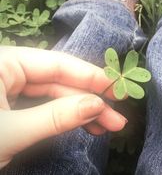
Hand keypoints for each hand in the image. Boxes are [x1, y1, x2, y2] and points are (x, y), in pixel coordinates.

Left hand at [0, 46, 126, 168]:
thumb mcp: (11, 131)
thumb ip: (57, 116)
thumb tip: (97, 105)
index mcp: (4, 62)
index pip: (57, 64)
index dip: (90, 76)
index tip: (116, 87)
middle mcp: (9, 70)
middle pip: (60, 81)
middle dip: (90, 100)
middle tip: (117, 116)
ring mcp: (10, 88)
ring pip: (54, 95)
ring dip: (81, 110)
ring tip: (106, 125)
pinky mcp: (11, 104)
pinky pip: (44, 106)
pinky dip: (64, 117)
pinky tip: (84, 125)